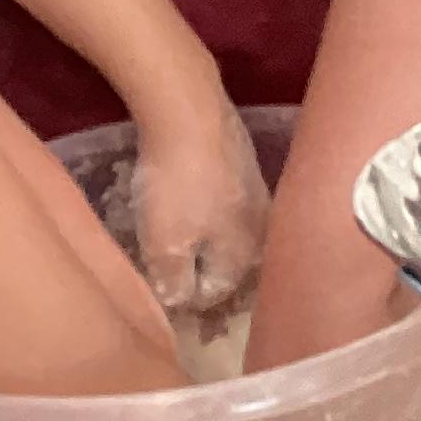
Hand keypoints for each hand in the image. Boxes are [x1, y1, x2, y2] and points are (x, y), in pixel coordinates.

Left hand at [119, 100, 270, 318]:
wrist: (192, 114)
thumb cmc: (177, 185)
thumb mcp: (164, 244)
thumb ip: (174, 282)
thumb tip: (180, 307)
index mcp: (244, 257)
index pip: (215, 295)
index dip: (184, 299)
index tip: (157, 291)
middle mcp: (263, 234)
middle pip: (230, 267)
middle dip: (203, 273)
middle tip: (167, 268)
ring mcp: (260, 199)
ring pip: (232, 237)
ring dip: (208, 244)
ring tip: (178, 239)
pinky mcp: (249, 171)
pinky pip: (230, 209)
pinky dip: (212, 215)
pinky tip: (193, 205)